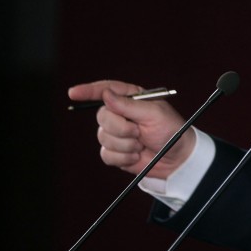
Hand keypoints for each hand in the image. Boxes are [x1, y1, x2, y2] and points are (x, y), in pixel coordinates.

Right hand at [68, 79, 191, 178]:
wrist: (177, 159)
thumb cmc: (172, 131)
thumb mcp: (154, 114)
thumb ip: (129, 105)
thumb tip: (105, 95)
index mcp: (132, 99)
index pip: (106, 90)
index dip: (88, 91)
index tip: (73, 93)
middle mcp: (121, 114)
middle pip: (102, 116)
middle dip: (120, 128)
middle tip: (138, 133)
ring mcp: (117, 133)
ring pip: (103, 137)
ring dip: (125, 144)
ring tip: (141, 145)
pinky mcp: (116, 151)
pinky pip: (106, 154)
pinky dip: (122, 157)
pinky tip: (136, 156)